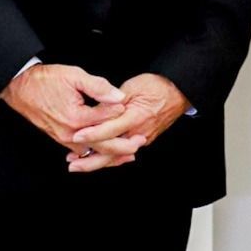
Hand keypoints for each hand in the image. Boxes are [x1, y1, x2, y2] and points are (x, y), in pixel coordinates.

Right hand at [0, 64, 123, 147]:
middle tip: (140, 142)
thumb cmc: (45, 81)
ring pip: (92, 152)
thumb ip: (98, 87)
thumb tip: (118, 97)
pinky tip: (105, 151)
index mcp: (76, 118)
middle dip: (123, 146)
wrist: (20, 88)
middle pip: (102, 146)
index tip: (130, 107)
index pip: (106, 121)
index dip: (119, 113)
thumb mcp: (74, 76)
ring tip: (128, 153)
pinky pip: (82, 151)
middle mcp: (70, 133)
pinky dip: (96, 152)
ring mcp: (64, 138)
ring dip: (111, 153)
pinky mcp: (60, 138)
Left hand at [67, 72, 190, 174]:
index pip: (110, 130)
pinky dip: (109, 158)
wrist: (178, 92)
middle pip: (112, 152)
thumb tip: (96, 110)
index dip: (92, 134)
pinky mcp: (144, 140)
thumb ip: (113, 100)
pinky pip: (124, 153)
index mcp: (136, 117)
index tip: (76, 137)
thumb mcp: (133, 86)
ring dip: (98, 162)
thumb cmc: (156, 86)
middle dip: (91, 161)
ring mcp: (142, 139)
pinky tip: (97, 159)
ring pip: (117, 157)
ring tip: (79, 165)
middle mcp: (139, 132)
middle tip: (72, 164)